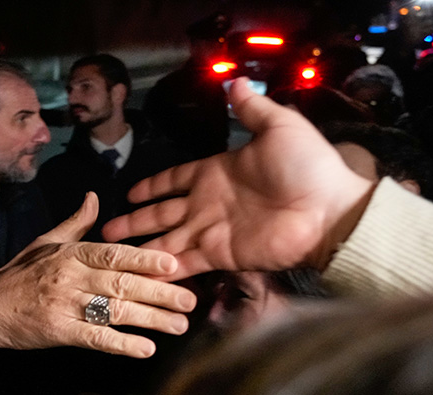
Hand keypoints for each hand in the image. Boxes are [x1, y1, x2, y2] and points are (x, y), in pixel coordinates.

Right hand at [0, 192, 196, 363]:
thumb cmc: (18, 276)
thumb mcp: (44, 242)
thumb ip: (75, 223)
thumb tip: (94, 197)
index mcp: (70, 253)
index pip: (114, 253)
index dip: (146, 259)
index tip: (175, 264)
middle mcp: (69, 276)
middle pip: (123, 283)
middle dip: (161, 292)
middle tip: (191, 300)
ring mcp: (64, 305)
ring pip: (115, 311)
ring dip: (151, 319)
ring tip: (179, 325)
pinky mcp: (58, 332)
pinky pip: (96, 338)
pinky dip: (123, 344)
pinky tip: (146, 349)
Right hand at [101, 77, 376, 280]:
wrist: (327, 212)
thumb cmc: (307, 167)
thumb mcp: (279, 127)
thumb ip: (252, 110)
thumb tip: (236, 82)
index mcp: (214, 173)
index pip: (173, 180)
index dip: (151, 187)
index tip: (128, 193)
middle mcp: (207, 204)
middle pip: (160, 214)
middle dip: (133, 222)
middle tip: (106, 230)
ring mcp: (211, 232)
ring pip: (165, 240)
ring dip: (139, 247)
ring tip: (110, 253)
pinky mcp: (219, 255)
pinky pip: (185, 262)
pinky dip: (163, 270)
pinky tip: (139, 274)